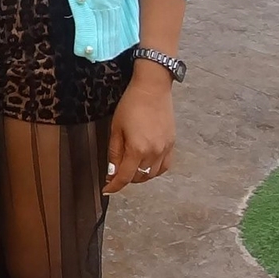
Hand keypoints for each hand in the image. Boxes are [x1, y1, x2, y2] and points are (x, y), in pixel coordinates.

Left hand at [101, 78, 175, 194]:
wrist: (152, 88)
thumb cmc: (131, 104)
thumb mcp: (116, 128)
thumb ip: (114, 153)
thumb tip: (112, 172)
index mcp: (137, 149)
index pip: (124, 177)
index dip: (114, 186)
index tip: (107, 189)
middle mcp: (154, 153)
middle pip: (138, 178)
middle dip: (125, 178)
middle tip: (115, 173)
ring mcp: (165, 149)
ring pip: (152, 175)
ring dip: (139, 176)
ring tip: (130, 168)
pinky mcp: (172, 144)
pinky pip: (164, 166)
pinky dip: (154, 170)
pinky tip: (146, 165)